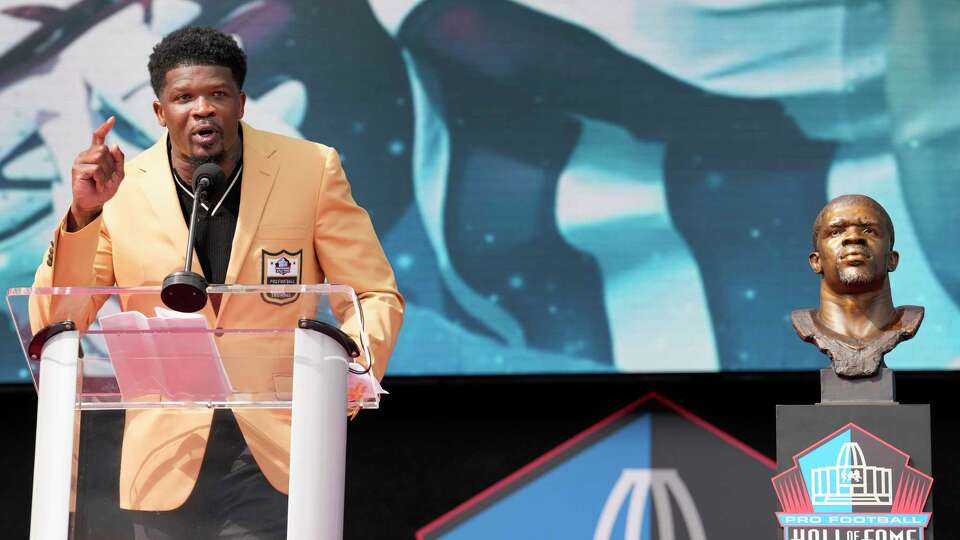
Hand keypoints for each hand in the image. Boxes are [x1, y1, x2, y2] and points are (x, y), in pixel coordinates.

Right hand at [68, 116, 124, 230]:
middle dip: (110, 166)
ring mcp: (80, 160)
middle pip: (105, 149)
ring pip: (101, 157)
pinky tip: (97, 185)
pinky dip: (102, 179)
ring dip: (106, 173)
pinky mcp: (77, 168)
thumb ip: (119, 160)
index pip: (99, 137)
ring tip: (101, 182)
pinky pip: (96, 169)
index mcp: (96, 153)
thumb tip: (113, 144)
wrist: (94, 202)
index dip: (105, 127)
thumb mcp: (118, 174)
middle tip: (106, 178)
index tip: (113, 119)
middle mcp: (87, 154)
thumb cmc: (105, 188)